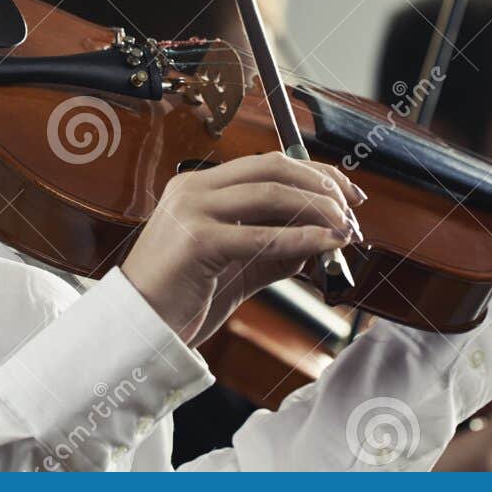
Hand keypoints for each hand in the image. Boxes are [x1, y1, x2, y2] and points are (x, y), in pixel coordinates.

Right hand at [121, 151, 364, 347]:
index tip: (349, 193)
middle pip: (274, 169)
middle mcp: (194, 188)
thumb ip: (276, 249)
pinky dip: (302, 237)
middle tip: (353, 212)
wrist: (138, 327)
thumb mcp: (238, 265)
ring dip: (318, 210)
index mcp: (200, 186)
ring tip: (345, 230)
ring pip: (271, 194)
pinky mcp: (197, 241)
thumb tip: (324, 239)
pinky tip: (326, 245)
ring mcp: (192, 211)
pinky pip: (261, 235)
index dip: (316, 173)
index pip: (269, 164)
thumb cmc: (182, 298)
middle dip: (323, 187)